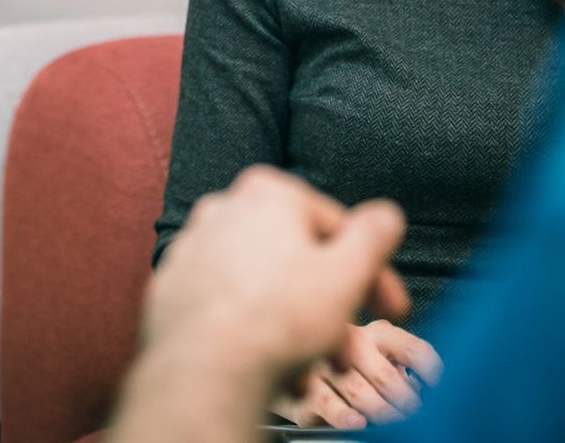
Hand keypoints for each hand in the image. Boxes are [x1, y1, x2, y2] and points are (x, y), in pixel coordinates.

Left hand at [141, 166, 409, 390]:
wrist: (203, 371)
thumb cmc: (274, 320)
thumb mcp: (347, 273)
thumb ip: (373, 235)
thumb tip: (386, 215)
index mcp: (267, 193)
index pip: (337, 227)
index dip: (372, 273)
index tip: (388, 306)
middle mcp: (223, 210)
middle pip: (297, 256)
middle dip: (330, 302)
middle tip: (348, 339)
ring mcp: (194, 248)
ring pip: (264, 282)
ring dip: (295, 319)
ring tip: (312, 358)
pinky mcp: (176, 287)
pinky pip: (229, 302)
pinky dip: (254, 325)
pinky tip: (270, 356)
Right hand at [273, 321, 443, 427]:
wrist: (288, 355)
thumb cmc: (345, 359)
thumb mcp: (378, 353)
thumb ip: (399, 365)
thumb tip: (422, 386)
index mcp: (377, 333)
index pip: (413, 349)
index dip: (432, 372)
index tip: (440, 390)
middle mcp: (350, 343)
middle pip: (386, 376)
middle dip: (406, 403)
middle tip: (414, 415)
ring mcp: (324, 363)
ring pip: (359, 392)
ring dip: (382, 413)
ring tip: (393, 423)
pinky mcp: (302, 386)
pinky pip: (327, 402)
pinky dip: (344, 416)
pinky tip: (357, 422)